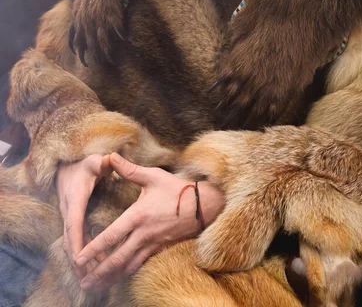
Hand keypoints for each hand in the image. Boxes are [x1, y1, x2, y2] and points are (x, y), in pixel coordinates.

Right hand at [56, 154, 111, 272]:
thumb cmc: (84, 164)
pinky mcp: (73, 220)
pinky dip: (82, 252)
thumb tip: (111, 158)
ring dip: (79, 260)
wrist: (67, 165)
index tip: (80, 258)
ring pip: (71, 243)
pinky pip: (75, 240)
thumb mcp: (94, 161)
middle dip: (77, 259)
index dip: (77, 241)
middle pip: (70, 240)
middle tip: (88, 277)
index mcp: (75, 199)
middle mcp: (69, 210)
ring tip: (92, 277)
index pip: (74, 223)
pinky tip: (94, 263)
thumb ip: (103, 162)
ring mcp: (69, 216)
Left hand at [75, 153, 225, 290]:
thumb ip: (129, 169)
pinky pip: (140, 265)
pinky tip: (118, 277)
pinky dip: (126, 273)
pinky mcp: (159, 249)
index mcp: (138, 216)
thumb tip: (111, 156)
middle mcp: (144, 234)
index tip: (78, 258)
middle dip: (99, 273)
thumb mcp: (153, 176)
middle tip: (83, 284)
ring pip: (128, 266)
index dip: (94, 249)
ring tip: (96, 286)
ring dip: (111, 277)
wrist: (203, 206)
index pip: (112, 236)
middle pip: (117, 259)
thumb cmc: (177, 189)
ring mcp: (152, 244)